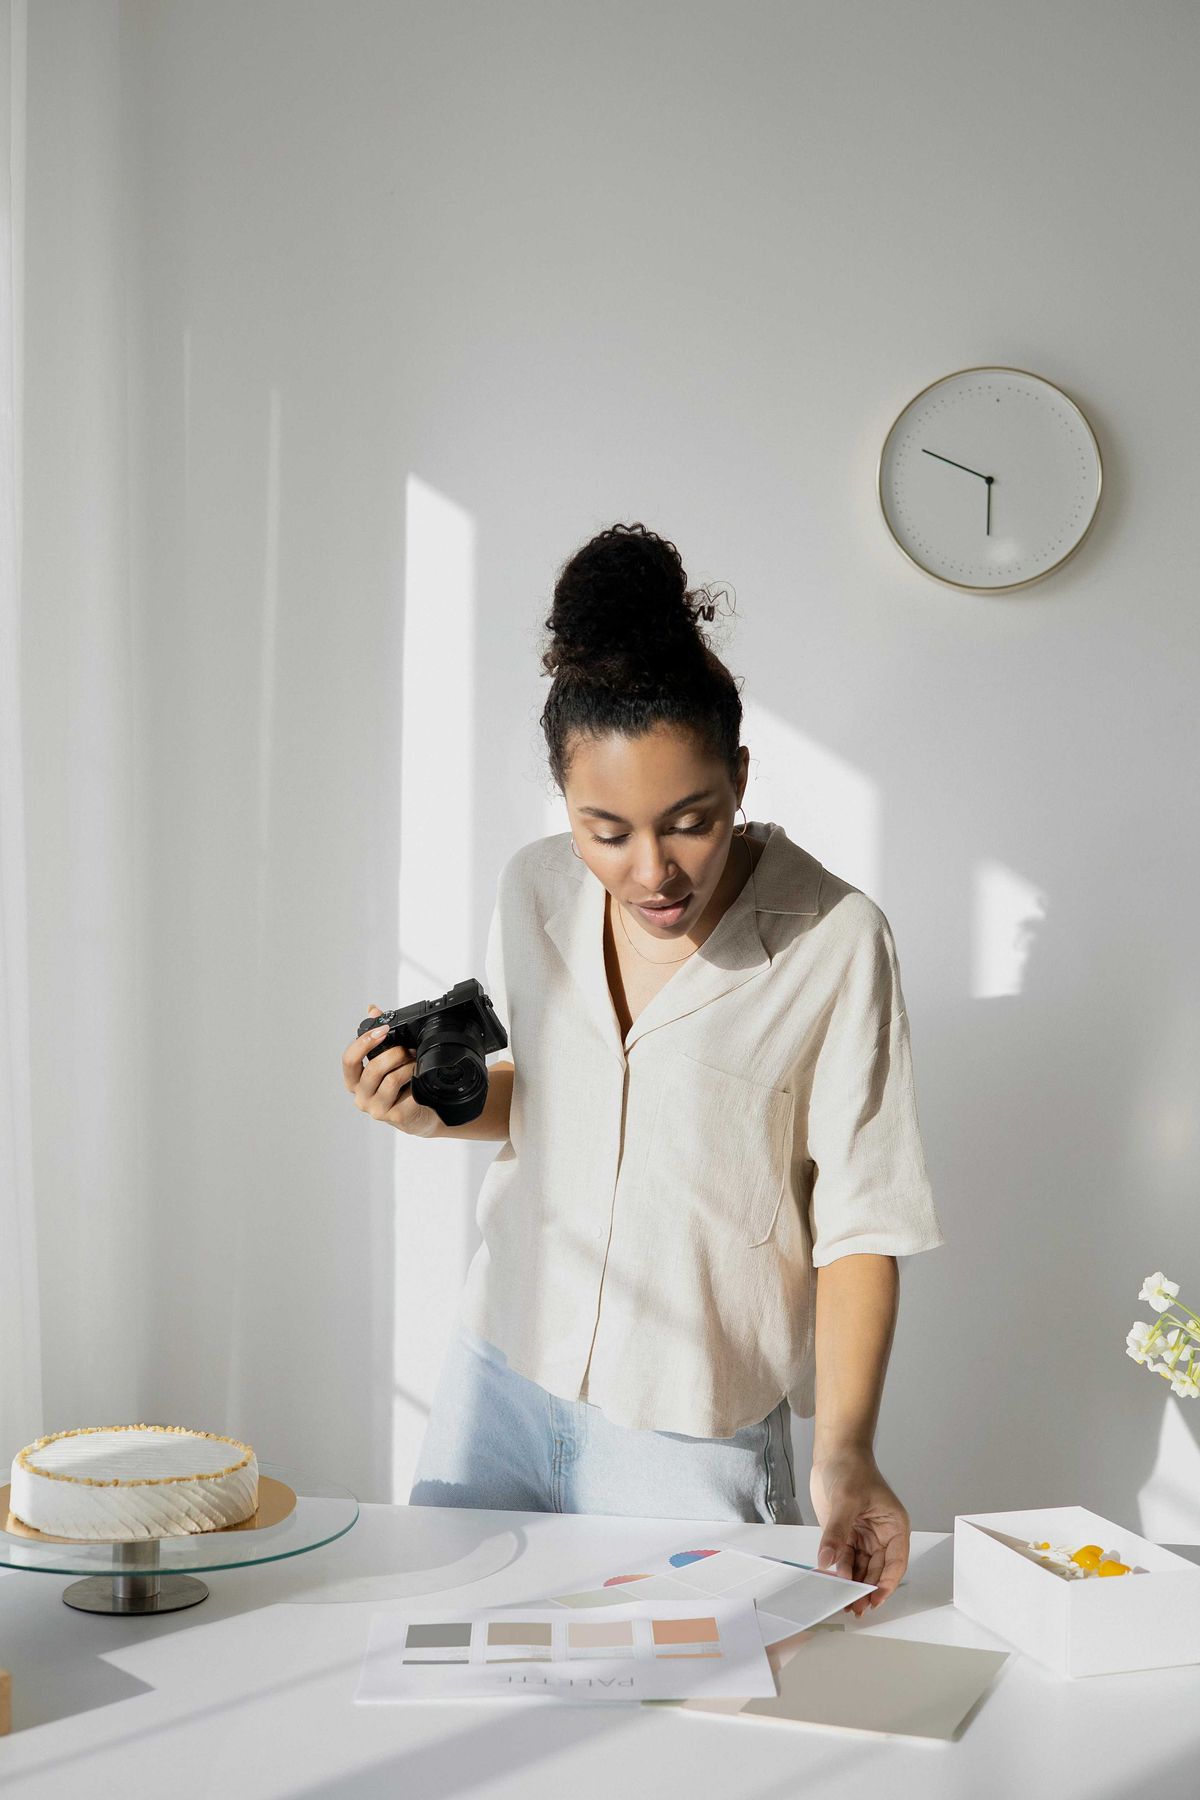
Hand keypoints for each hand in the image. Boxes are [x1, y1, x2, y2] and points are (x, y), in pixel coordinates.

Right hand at [342, 1003, 439, 1138]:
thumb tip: (372, 1010)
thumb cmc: (400, 1088)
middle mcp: (361, 1096)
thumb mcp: (386, 1062)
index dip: (364, 1042)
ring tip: (415, 1063)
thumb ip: (377, 1036)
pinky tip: (420, 1078)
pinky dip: (417, 1081)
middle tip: (408, 1049)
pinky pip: (408, 1093)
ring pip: (391, 1080)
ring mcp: (377, 1109)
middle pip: (373, 1069)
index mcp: (354, 1081)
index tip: (382, 1030)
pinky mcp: (395, 1117)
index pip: (349, 1059)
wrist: (420, 1116)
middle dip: (394, 1054)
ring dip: (408, 1066)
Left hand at [808, 1447, 909, 1617]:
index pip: (895, 1562)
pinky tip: (832, 1583)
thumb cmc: (851, 1468)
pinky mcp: (846, 1535)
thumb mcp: (846, 1500)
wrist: (834, 1453)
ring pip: (861, 1567)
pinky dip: (839, 1571)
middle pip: (877, 1569)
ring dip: (853, 1584)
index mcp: (894, 1526)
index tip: (874, 1599)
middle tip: (855, 1607)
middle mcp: (881, 1535)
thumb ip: (836, 1532)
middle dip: (867, 1589)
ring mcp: (863, 1536)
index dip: (886, 1583)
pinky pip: (844, 1558)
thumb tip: (827, 1560)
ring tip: (844, 1602)